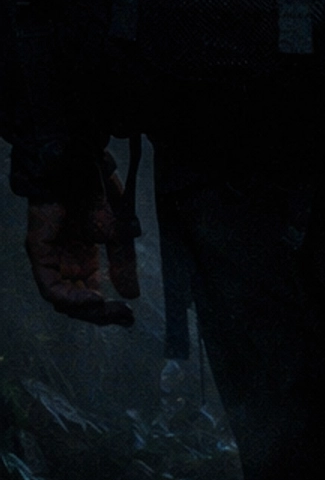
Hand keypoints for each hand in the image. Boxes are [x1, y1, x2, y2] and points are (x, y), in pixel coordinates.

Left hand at [26, 181, 138, 326]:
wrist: (78, 162)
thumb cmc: (95, 189)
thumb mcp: (118, 231)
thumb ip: (122, 262)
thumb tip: (131, 295)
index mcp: (79, 257)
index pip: (88, 293)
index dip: (107, 309)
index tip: (130, 316)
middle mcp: (62, 261)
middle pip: (75, 301)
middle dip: (99, 314)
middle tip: (123, 318)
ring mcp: (48, 257)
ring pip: (61, 299)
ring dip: (85, 309)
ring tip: (108, 309)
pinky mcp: (39, 251)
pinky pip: (50, 287)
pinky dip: (70, 297)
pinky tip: (93, 297)